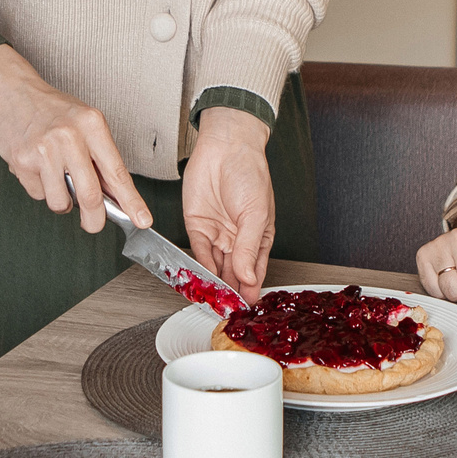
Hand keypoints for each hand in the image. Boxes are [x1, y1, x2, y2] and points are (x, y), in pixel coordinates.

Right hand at [0, 45, 149, 233]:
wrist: (12, 91)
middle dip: (95, 219)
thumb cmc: (52, 109)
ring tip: (57, 180)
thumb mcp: (85, 123)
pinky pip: (38, 194)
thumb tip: (116, 196)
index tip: (142, 219)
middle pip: (90, 196)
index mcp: (92, 125)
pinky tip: (38, 168)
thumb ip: (100, 158)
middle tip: (94, 224)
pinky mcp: (22, 162)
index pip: (117, 172)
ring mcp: (44, 150)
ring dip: (62, 202)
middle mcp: (70, 137)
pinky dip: (41, 188)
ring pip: (61, 202)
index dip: (131, 201)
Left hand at [182, 106, 274, 295]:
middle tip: (227, 310)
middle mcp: (237, 239)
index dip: (251, 289)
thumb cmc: (249, 173)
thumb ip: (249, 247)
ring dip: (214, 284)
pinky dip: (199, 268)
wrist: (225, 147)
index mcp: (258, 236)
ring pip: (215, 267)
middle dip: (231, 292)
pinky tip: (201, 280)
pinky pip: (198, 253)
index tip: (246, 306)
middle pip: (233, 273)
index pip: (255, 270)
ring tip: (213, 301)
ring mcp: (217, 234)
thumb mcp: (255, 214)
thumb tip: (248, 276)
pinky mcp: (197, 227)